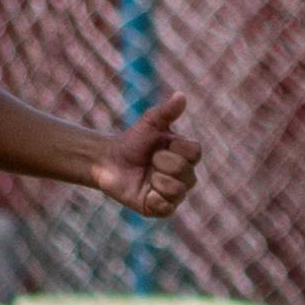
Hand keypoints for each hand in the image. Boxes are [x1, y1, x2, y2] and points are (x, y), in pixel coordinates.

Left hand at [95, 97, 201, 217]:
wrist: (109, 160)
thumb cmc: (132, 140)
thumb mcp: (149, 123)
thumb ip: (166, 111)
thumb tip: (181, 96)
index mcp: (186, 156)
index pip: (195, 153)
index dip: (177, 148)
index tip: (162, 143)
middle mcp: (184, 176)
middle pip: (188, 173)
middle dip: (164, 163)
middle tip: (151, 159)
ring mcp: (172, 194)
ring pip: (178, 191)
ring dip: (158, 180)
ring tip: (147, 176)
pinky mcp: (159, 209)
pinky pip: (166, 208)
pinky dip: (154, 199)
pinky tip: (145, 191)